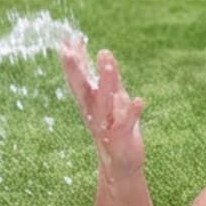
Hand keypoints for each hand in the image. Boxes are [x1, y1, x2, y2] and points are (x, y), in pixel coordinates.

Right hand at [60, 39, 144, 181]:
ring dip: (105, 82)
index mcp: (89, 103)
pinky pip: (126, 124)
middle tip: (68, 51)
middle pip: (83, 89)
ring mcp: (106, 126)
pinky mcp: (121, 138)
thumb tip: (95, 49)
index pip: (78, 79)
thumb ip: (102, 74)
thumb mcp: (108, 97)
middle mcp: (93, 113)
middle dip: (75, 71)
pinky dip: (132, 112)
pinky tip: (139, 100)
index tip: (65, 40)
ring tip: (107, 59)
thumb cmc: (113, 128)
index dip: (72, 61)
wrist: (120, 165)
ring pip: (103, 103)